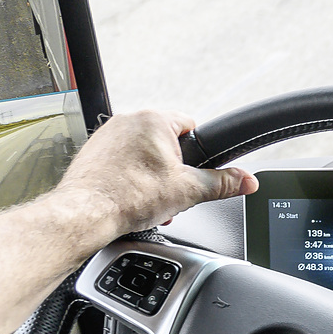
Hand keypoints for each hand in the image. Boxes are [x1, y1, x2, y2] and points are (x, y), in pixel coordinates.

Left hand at [53, 110, 256, 238]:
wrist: (86, 213)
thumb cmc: (127, 197)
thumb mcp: (187, 191)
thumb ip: (222, 183)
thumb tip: (246, 180)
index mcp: (154, 120)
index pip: (190, 126)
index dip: (196, 153)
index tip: (192, 172)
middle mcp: (128, 120)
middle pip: (165, 142)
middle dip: (171, 169)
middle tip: (169, 191)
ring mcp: (107, 135)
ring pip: (142, 153)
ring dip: (150, 175)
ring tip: (148, 198)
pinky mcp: (93, 151)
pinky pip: (121, 160)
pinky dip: (128, 177)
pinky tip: (129, 197)